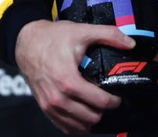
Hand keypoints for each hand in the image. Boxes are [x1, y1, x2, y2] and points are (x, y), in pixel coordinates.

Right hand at [13, 19, 133, 133]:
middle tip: (109, 101)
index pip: (99, 101)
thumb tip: (131, 44)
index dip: (114, 101)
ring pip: (77, 126)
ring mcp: (49, 105)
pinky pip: (63, 126)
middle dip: (103, 111)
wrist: (27, 43)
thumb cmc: (53, 38)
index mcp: (69, 81)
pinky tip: (84, 117)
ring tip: (98, 108)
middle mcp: (58, 98)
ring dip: (90, 120)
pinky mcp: (44, 107)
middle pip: (90, 117)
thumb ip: (110, 35)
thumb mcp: (83, 31)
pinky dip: (76, 125)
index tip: (118, 97)